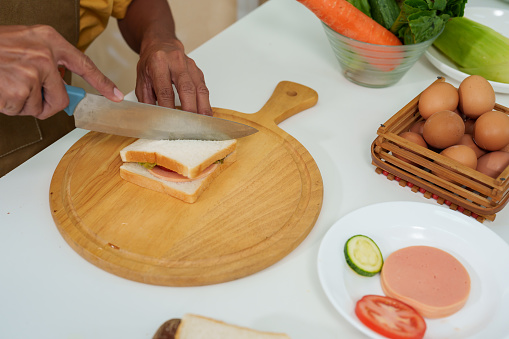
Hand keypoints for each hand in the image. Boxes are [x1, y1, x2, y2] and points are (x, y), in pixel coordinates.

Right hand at [0, 25, 122, 118]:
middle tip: (23, 90)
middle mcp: (45, 54)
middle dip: (45, 102)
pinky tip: (0, 89)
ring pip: (40, 106)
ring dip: (22, 103)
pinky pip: (22, 110)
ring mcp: (34, 72)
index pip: (84, 63)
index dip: (102, 82)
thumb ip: (46, 61)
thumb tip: (61, 88)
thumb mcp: (24, 44)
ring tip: (6, 83)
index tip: (116, 96)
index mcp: (48, 39)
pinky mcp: (21, 89)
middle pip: (61, 97)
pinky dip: (9, 106)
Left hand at [135, 39, 212, 115]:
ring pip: (199, 89)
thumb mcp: (141, 79)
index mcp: (158, 63)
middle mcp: (176, 62)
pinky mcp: (198, 71)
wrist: (161, 44)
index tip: (170, 121)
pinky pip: (204, 88)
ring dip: (202, 107)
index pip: (165, 89)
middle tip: (189, 124)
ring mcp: (190, 66)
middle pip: (186, 88)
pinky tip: (205, 114)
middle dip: (189, 109)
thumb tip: (152, 118)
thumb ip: (146, 99)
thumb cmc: (151, 62)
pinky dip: (205, 103)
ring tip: (202, 122)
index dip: (169, 107)